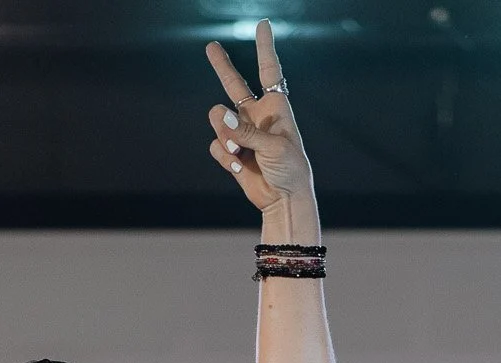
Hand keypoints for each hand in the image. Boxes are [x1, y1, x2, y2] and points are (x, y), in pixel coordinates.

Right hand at [205, 21, 315, 230]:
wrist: (283, 200)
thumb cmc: (289, 170)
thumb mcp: (273, 147)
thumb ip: (245, 131)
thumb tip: (218, 115)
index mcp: (275, 107)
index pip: (269, 70)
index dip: (265, 47)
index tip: (264, 24)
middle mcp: (256, 116)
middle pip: (234, 84)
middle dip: (222, 66)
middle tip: (210, 47)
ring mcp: (242, 134)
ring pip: (218, 120)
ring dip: (225, 135)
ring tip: (238, 152)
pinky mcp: (232, 153)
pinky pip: (217, 146)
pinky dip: (225, 157)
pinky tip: (239, 167)